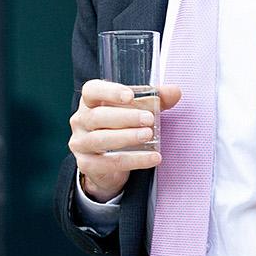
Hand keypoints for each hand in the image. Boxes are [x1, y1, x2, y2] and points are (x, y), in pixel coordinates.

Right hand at [68, 80, 181, 200]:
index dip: (110, 92)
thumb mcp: (137, 111)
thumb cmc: (120, 128)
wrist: (106, 164)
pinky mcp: (86, 164)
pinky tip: (153, 158)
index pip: (92, 91)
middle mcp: (80, 121)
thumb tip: (175, 92)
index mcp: (90, 102)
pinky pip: (109, 162)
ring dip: (126, 137)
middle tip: (148, 119)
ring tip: (148, 135)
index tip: (130, 96)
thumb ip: (156, 100)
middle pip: (97, 116)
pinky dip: (134, 160)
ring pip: (100, 139)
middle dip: (125, 117)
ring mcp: (80, 143)